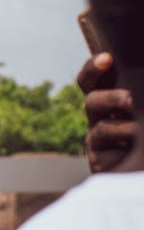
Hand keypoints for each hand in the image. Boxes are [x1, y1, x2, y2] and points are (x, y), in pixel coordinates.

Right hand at [76, 52, 136, 172]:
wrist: (142, 170)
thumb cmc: (142, 134)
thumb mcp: (138, 109)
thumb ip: (137, 97)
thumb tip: (136, 93)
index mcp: (109, 101)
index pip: (91, 81)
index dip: (94, 69)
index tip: (107, 58)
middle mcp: (99, 118)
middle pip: (92, 101)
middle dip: (110, 98)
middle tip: (130, 100)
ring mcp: (97, 140)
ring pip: (100, 128)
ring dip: (119, 127)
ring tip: (137, 129)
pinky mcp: (98, 160)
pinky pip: (106, 152)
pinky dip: (121, 147)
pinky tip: (134, 144)